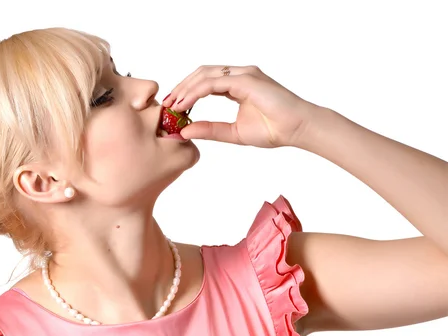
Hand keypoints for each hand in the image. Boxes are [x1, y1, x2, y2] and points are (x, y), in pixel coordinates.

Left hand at [162, 65, 319, 147]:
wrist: (297, 129)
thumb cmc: (273, 130)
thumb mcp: (233, 133)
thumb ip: (210, 130)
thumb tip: (184, 132)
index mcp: (237, 85)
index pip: (205, 82)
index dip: (186, 92)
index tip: (172, 107)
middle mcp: (240, 75)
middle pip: (201, 73)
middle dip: (181, 87)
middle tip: (167, 104)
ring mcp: (243, 75)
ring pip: (205, 74)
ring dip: (185, 88)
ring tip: (172, 104)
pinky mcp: (246, 80)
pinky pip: (213, 82)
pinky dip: (196, 92)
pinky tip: (184, 104)